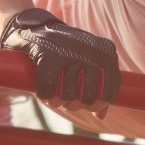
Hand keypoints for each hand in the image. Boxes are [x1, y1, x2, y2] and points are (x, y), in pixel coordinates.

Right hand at [0, 8, 120, 113]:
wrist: (35, 28)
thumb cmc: (66, 49)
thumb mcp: (88, 62)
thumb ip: (98, 87)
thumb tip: (101, 116)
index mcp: (106, 52)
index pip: (109, 92)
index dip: (97, 104)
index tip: (86, 104)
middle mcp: (91, 52)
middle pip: (88, 98)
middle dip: (75, 104)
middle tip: (66, 98)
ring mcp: (69, 54)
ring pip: (67, 97)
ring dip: (58, 101)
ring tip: (55, 92)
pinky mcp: (47, 60)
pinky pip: (49, 93)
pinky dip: (45, 96)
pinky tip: (44, 90)